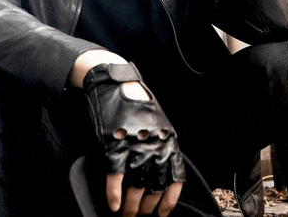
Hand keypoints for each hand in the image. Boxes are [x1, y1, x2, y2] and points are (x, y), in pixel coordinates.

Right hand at [83, 62, 185, 215]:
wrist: (117, 84)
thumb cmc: (138, 103)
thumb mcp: (158, 123)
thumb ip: (162, 146)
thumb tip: (159, 172)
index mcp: (168, 142)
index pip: (174, 180)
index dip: (168, 202)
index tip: (161, 213)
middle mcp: (154, 147)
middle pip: (154, 188)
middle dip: (146, 208)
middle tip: (138, 215)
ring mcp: (134, 147)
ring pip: (135, 188)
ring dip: (130, 207)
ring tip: (125, 214)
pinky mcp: (114, 145)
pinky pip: (115, 177)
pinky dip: (113, 194)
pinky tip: (113, 203)